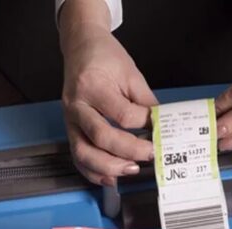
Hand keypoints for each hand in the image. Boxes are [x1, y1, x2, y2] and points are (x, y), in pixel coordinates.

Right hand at [59, 0, 156, 185]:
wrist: (81, 47)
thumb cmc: (105, 58)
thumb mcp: (131, 74)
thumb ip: (146, 102)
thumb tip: (162, 126)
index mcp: (93, 86)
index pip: (122, 114)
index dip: (144, 123)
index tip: (158, 126)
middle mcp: (77, 105)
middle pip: (102, 137)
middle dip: (129, 151)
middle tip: (150, 154)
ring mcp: (70, 120)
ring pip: (84, 152)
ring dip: (109, 167)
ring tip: (132, 169)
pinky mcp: (70, 129)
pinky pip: (77, 157)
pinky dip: (92, 172)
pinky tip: (110, 177)